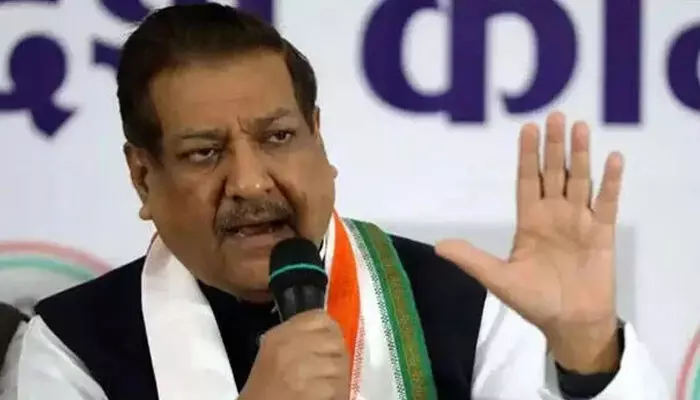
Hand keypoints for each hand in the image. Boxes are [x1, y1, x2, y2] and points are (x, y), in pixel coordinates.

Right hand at [239, 310, 349, 399]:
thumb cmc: (265, 386)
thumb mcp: (274, 352)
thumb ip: (299, 338)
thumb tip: (331, 334)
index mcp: (280, 334)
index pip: (320, 317)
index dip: (332, 331)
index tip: (331, 345)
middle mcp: (289, 345)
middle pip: (334, 340)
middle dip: (339, 356)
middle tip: (334, 370)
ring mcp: (298, 367)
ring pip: (339, 364)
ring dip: (340, 378)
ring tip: (330, 386)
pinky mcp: (307, 390)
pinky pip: (336, 387)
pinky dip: (336, 395)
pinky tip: (328, 398)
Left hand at [436, 112, 620, 372]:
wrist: (569, 323)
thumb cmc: (533, 300)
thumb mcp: (498, 278)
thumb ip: (472, 259)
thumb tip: (438, 246)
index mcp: (530, 221)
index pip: (527, 179)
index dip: (527, 155)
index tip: (527, 128)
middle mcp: (554, 214)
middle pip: (553, 173)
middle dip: (553, 146)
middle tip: (554, 116)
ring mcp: (579, 221)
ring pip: (579, 180)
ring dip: (580, 155)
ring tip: (580, 127)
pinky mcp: (602, 233)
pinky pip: (607, 202)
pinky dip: (610, 182)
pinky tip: (612, 158)